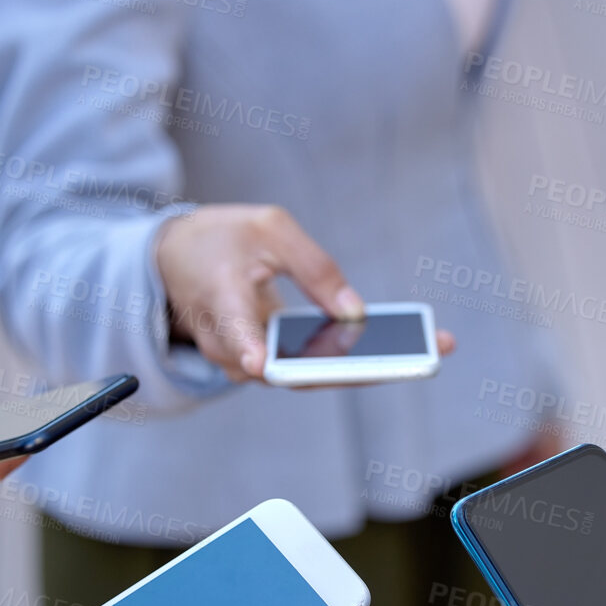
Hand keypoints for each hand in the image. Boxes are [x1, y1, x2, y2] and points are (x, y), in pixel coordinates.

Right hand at [156, 204, 454, 381]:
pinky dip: (355, 361)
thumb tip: (355, 314)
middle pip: (292, 370)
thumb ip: (314, 267)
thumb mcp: (270, 229)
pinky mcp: (268, 366)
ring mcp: (246, 362)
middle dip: (355, 368)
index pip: (232, 331)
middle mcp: (230, 343)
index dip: (247, 348)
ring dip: (366, 367)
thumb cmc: (224, 238)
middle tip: (412, 357)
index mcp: (221, 298)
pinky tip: (403, 348)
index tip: (261, 363)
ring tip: (425, 348)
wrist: (180, 260)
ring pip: (309, 376)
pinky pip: (313, 369)